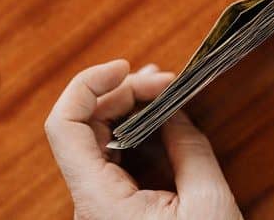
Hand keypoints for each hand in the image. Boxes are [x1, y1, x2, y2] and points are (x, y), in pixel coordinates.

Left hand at [45, 60, 241, 219]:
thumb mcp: (208, 203)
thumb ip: (189, 147)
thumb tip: (174, 109)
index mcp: (100, 202)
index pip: (64, 127)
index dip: (87, 86)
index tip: (125, 68)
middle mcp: (89, 202)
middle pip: (83, 126)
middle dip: (120, 93)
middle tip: (163, 80)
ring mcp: (100, 205)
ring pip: (97, 140)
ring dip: (127, 108)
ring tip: (162, 89)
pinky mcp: (115, 207)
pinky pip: (113, 158)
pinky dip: (134, 131)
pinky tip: (159, 118)